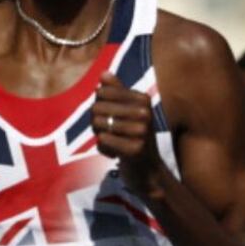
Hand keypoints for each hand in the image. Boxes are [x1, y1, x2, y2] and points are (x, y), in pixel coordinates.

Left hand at [91, 71, 165, 197]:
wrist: (149, 172)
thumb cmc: (135, 138)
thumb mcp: (129, 112)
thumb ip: (117, 92)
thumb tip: (103, 74)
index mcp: (143, 99)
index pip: (102, 91)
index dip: (97, 104)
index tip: (108, 115)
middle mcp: (144, 113)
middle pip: (96, 107)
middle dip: (95, 121)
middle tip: (107, 132)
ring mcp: (141, 131)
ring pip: (97, 124)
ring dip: (99, 135)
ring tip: (112, 141)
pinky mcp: (135, 149)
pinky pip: (102, 140)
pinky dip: (103, 148)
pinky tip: (115, 153)